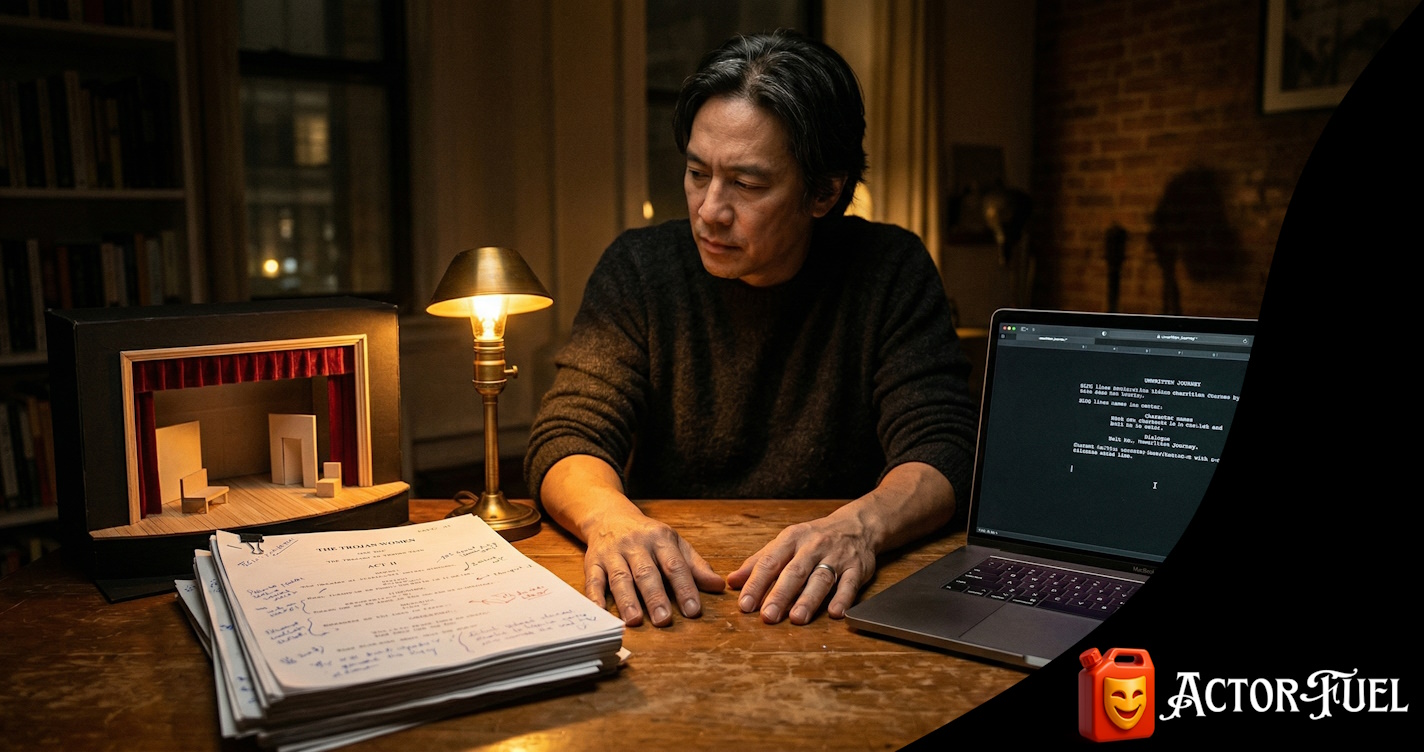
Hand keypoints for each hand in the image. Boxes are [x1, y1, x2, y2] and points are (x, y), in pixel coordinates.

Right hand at [583, 508, 725, 626]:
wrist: (609, 516)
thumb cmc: (647, 536)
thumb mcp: (674, 544)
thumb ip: (695, 566)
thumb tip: (718, 586)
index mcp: (660, 539)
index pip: (674, 565)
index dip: (685, 588)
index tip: (693, 610)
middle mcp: (636, 545)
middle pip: (646, 573)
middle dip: (655, 597)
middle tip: (664, 620)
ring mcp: (613, 553)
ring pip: (620, 578)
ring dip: (627, 600)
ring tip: (635, 620)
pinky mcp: (593, 561)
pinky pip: (592, 580)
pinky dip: (595, 597)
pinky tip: (600, 612)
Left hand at [726, 514, 876, 624]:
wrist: (856, 525)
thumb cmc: (814, 538)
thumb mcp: (784, 543)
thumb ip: (758, 562)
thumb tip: (732, 582)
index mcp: (791, 539)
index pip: (770, 562)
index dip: (756, 584)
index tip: (744, 604)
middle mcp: (812, 547)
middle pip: (794, 572)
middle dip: (780, 595)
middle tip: (768, 616)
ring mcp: (836, 557)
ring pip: (821, 579)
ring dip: (809, 599)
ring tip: (797, 618)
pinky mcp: (857, 568)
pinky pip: (850, 583)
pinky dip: (843, 598)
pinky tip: (835, 613)